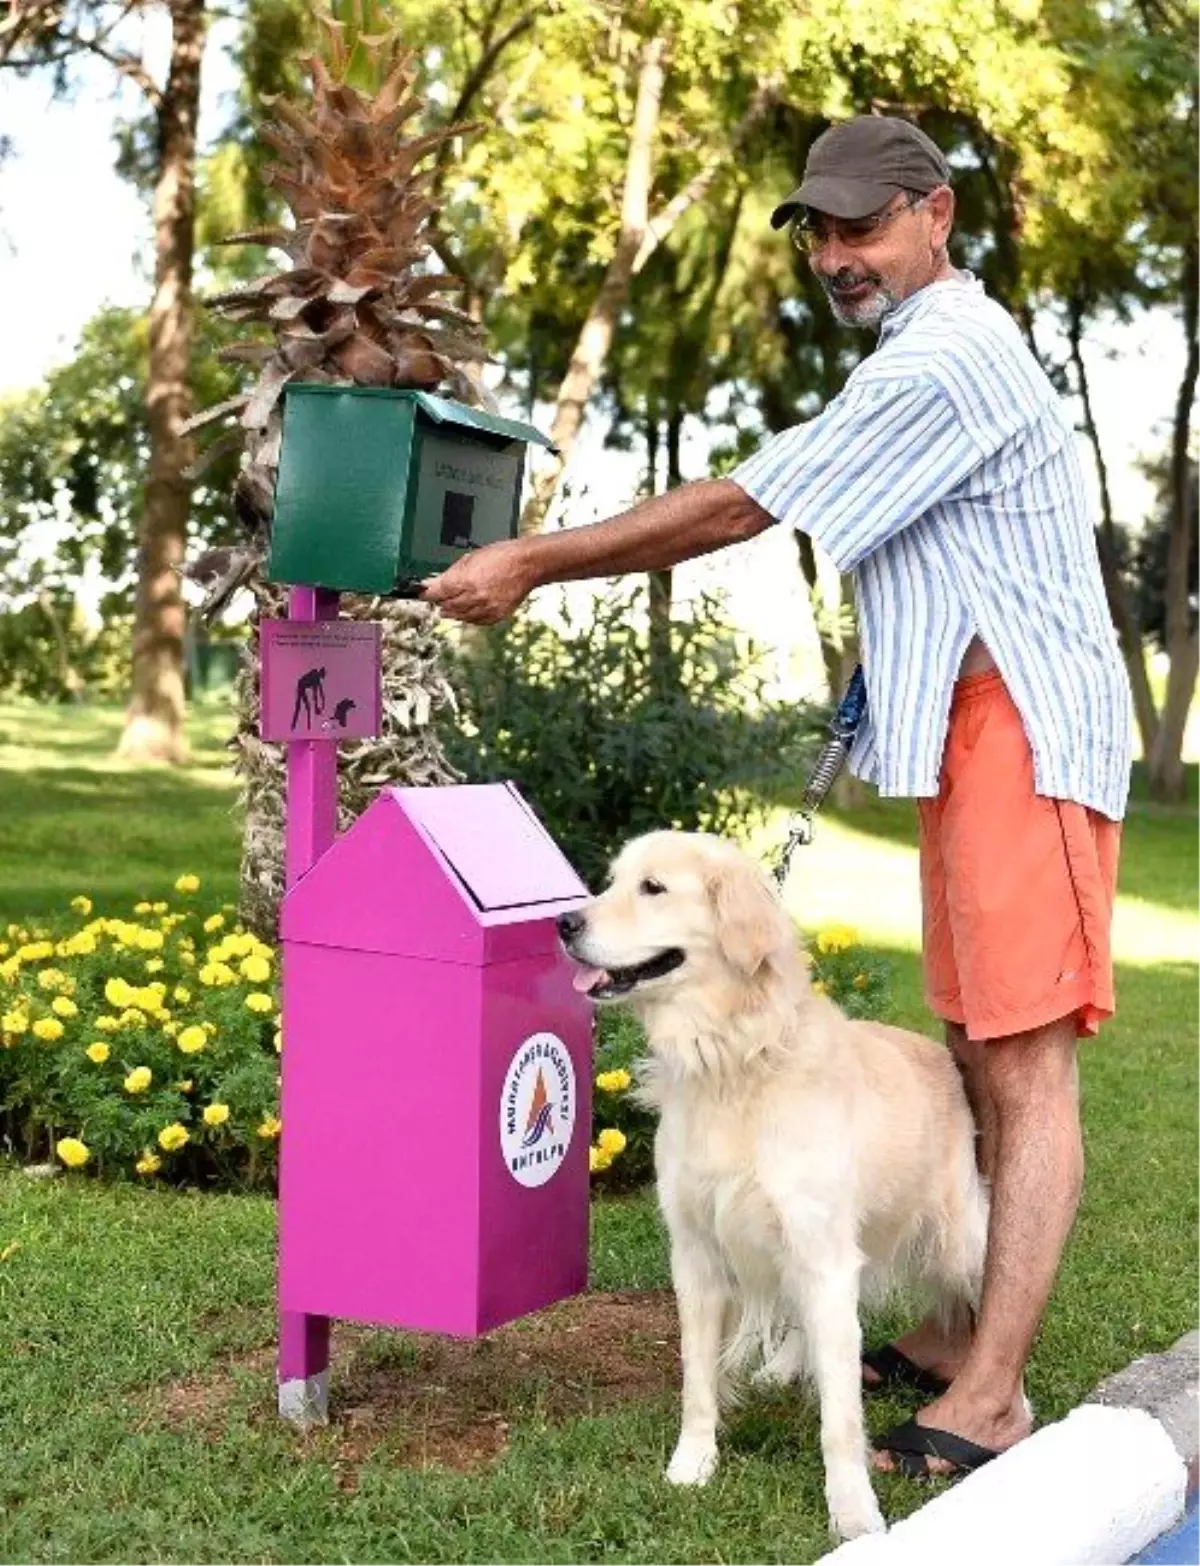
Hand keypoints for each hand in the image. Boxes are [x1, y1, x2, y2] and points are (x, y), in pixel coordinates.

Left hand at [421, 540, 535, 623]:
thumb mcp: (470, 558)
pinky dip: (468, 616)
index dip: (426, 594)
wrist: (527, 565)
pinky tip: (469, 608)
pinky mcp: (496, 615)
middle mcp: (474, 597)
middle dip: (441, 601)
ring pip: (459, 616)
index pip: (436, 593)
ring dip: (453, 610)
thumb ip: (450, 573)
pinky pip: (475, 621)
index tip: (422, 593)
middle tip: (440, 595)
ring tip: (454, 602)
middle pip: (446, 606)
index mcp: (465, 580)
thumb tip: (431, 583)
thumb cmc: (501, 556)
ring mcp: (485, 608)